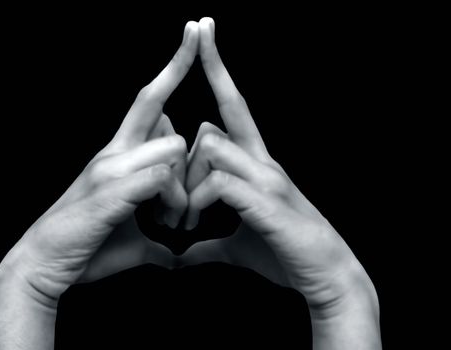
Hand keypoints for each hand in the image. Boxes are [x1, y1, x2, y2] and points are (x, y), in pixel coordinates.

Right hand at [0, 21, 199, 302]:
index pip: (150, 99)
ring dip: (183, 188)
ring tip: (174, 222)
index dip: (173, 66)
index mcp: (118, 154)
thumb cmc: (87, 246)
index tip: (193, 33)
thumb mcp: (130, 232)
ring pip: (170, 148)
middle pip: (170, 124)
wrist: (44, 264)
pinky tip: (166, 225)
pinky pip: (159, 178)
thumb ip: (155, 232)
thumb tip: (175, 252)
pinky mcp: (110, 190)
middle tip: (183, 208)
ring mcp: (110, 169)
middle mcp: (113, 152)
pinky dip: (173, 202)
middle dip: (190, 161)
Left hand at [182, 17, 377, 313]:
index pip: (232, 105)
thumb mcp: (234, 243)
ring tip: (184, 222)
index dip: (218, 69)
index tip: (204, 32)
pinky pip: (219, 181)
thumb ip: (209, 240)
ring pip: (211, 146)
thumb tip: (184, 251)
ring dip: (188, 185)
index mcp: (253, 163)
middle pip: (208, 129)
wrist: (323, 274)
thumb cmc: (281, 253)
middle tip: (173, 208)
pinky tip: (196, 224)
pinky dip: (199, 202)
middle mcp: (261, 161)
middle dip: (181, 164)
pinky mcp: (266, 200)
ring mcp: (266, 178)